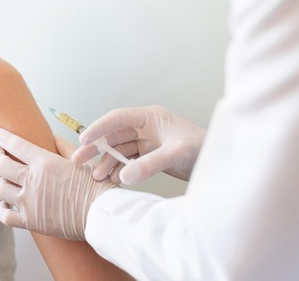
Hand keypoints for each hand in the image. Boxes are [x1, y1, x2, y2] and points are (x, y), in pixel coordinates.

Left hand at [0, 128, 116, 240]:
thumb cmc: (94, 186)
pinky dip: (2, 208)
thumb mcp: (79, 160)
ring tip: (7, 180)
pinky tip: (7, 203)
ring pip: (0, 188)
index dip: (3, 137)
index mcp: (45, 162)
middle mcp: (33, 180)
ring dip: (2, 182)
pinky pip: (4, 214)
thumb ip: (62, 146)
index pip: (15, 145)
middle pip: (1, 165)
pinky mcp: (30, 221)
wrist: (101, 214)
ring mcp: (29, 202)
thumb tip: (51, 136)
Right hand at [71, 105, 205, 184]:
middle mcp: (146, 127)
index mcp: (150, 117)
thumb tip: (123, 176)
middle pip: (114, 135)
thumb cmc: (203, 149)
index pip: (118, 118)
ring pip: (119, 150)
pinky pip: (128, 162)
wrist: (220, 162)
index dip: (99, 128)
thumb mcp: (176, 154)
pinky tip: (112, 181)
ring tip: (96, 178)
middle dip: (96, 148)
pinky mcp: (150, 156)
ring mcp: (147, 142)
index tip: (83, 140)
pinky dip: (119, 170)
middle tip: (78, 160)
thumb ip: (150, 164)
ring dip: (106, 163)